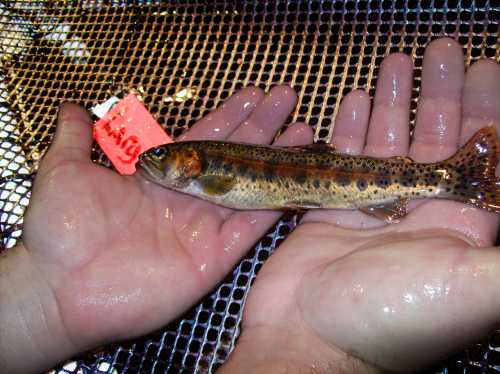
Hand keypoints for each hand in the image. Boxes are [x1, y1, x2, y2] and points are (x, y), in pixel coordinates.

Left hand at [2, 85, 312, 371]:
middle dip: (263, 127)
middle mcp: (187, 197)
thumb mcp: (63, 171)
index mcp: (161, 175)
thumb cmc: (60, 230)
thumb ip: (74, 138)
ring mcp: (203, 227)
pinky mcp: (213, 258)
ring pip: (249, 188)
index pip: (204, 137)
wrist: (61, 289)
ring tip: (306, 135)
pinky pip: (250, 229)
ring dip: (277, 162)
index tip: (255, 92)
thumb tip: (71, 107)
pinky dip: (273, 208)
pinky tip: (295, 183)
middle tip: (289, 100)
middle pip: (234, 155)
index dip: (230, 113)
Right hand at [221, 38, 499, 371]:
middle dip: (442, 93)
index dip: (489, 109)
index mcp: (460, 227)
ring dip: (394, 102)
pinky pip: (342, 161)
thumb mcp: (473, 287)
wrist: (311, 338)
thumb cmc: (392, 315)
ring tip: (395, 62)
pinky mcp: (331, 211)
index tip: (487, 66)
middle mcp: (420, 214)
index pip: (483, 156)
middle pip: (435, 140)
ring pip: (387, 144)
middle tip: (442, 50)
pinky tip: (355, 100)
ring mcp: (373, 210)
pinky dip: (349, 130)